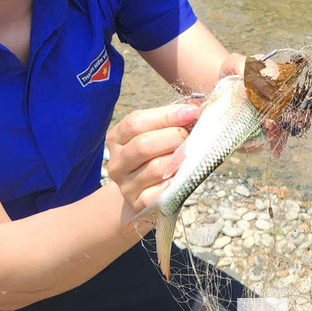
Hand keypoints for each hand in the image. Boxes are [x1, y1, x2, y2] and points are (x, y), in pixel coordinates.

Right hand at [105, 102, 199, 228]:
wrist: (146, 195)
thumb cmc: (157, 157)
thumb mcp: (158, 135)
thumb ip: (172, 120)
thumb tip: (195, 106)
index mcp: (117, 138)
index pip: (136, 122)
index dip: (167, 115)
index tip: (193, 111)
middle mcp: (117, 162)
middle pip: (143, 145)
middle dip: (174, 137)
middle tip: (190, 137)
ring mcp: (125, 185)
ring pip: (156, 168)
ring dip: (178, 159)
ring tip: (189, 155)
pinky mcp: (139, 204)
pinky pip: (161, 191)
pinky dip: (175, 182)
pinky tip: (181, 177)